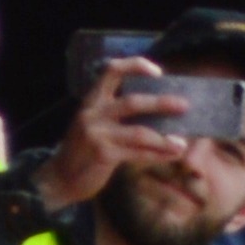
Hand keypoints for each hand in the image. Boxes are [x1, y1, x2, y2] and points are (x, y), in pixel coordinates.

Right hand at [36, 57, 191, 209]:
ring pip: (139, 132)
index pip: (111, 71)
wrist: (60, 178)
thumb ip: (117, 116)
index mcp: (92, 101)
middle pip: (132, 102)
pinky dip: (157, 154)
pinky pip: (138, 153)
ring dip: (164, 138)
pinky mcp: (103, 155)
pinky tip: (171, 155)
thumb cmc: (84, 151)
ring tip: (182, 144)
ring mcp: (96, 134)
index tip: (158, 72)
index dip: (135, 66)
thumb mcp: (94, 125)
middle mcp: (92, 114)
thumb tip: (160, 112)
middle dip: (161, 103)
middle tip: (185, 105)